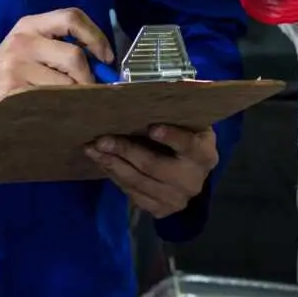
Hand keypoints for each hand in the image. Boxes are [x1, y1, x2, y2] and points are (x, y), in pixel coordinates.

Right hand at [0, 9, 113, 134]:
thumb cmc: (5, 75)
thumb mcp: (27, 50)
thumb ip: (58, 47)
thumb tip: (103, 62)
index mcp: (29, 25)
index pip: (72, 17)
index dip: (96, 36)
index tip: (106, 56)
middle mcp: (22, 40)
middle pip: (75, 56)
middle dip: (89, 78)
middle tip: (89, 91)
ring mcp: (16, 66)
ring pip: (67, 83)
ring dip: (75, 97)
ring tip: (68, 103)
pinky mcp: (14, 90)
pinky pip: (53, 100)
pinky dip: (62, 108)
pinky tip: (55, 111)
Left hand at [86, 125, 216, 218]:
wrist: (192, 175)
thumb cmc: (187, 138)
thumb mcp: (189, 124)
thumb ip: (177, 112)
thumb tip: (160, 86)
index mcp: (204, 154)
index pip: (188, 145)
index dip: (171, 137)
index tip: (152, 128)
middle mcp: (193, 181)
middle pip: (154, 166)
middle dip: (125, 150)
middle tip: (102, 139)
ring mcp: (177, 199)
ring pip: (138, 182)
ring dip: (112, 164)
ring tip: (93, 149)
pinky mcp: (161, 210)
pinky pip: (132, 194)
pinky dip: (115, 177)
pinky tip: (103, 162)